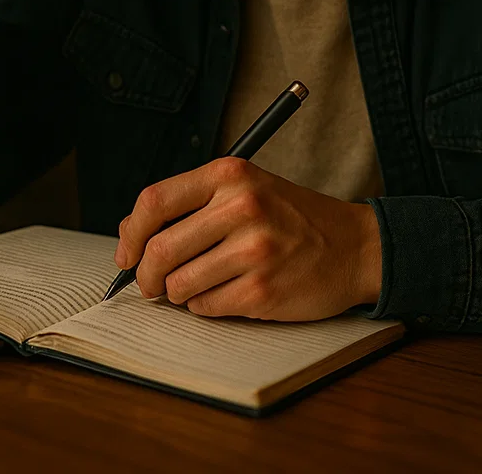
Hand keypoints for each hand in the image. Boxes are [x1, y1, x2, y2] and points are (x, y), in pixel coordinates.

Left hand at [113, 157, 382, 321]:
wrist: (354, 245)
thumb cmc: (290, 217)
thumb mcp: (243, 190)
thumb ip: (187, 204)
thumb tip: (129, 232)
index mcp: (230, 174)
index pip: (154, 201)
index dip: (131, 234)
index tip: (127, 253)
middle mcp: (241, 206)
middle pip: (160, 249)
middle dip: (146, 275)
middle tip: (150, 283)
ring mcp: (254, 250)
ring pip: (179, 285)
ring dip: (178, 293)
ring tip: (199, 284)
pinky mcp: (263, 291)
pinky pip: (206, 307)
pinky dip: (205, 306)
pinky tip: (227, 293)